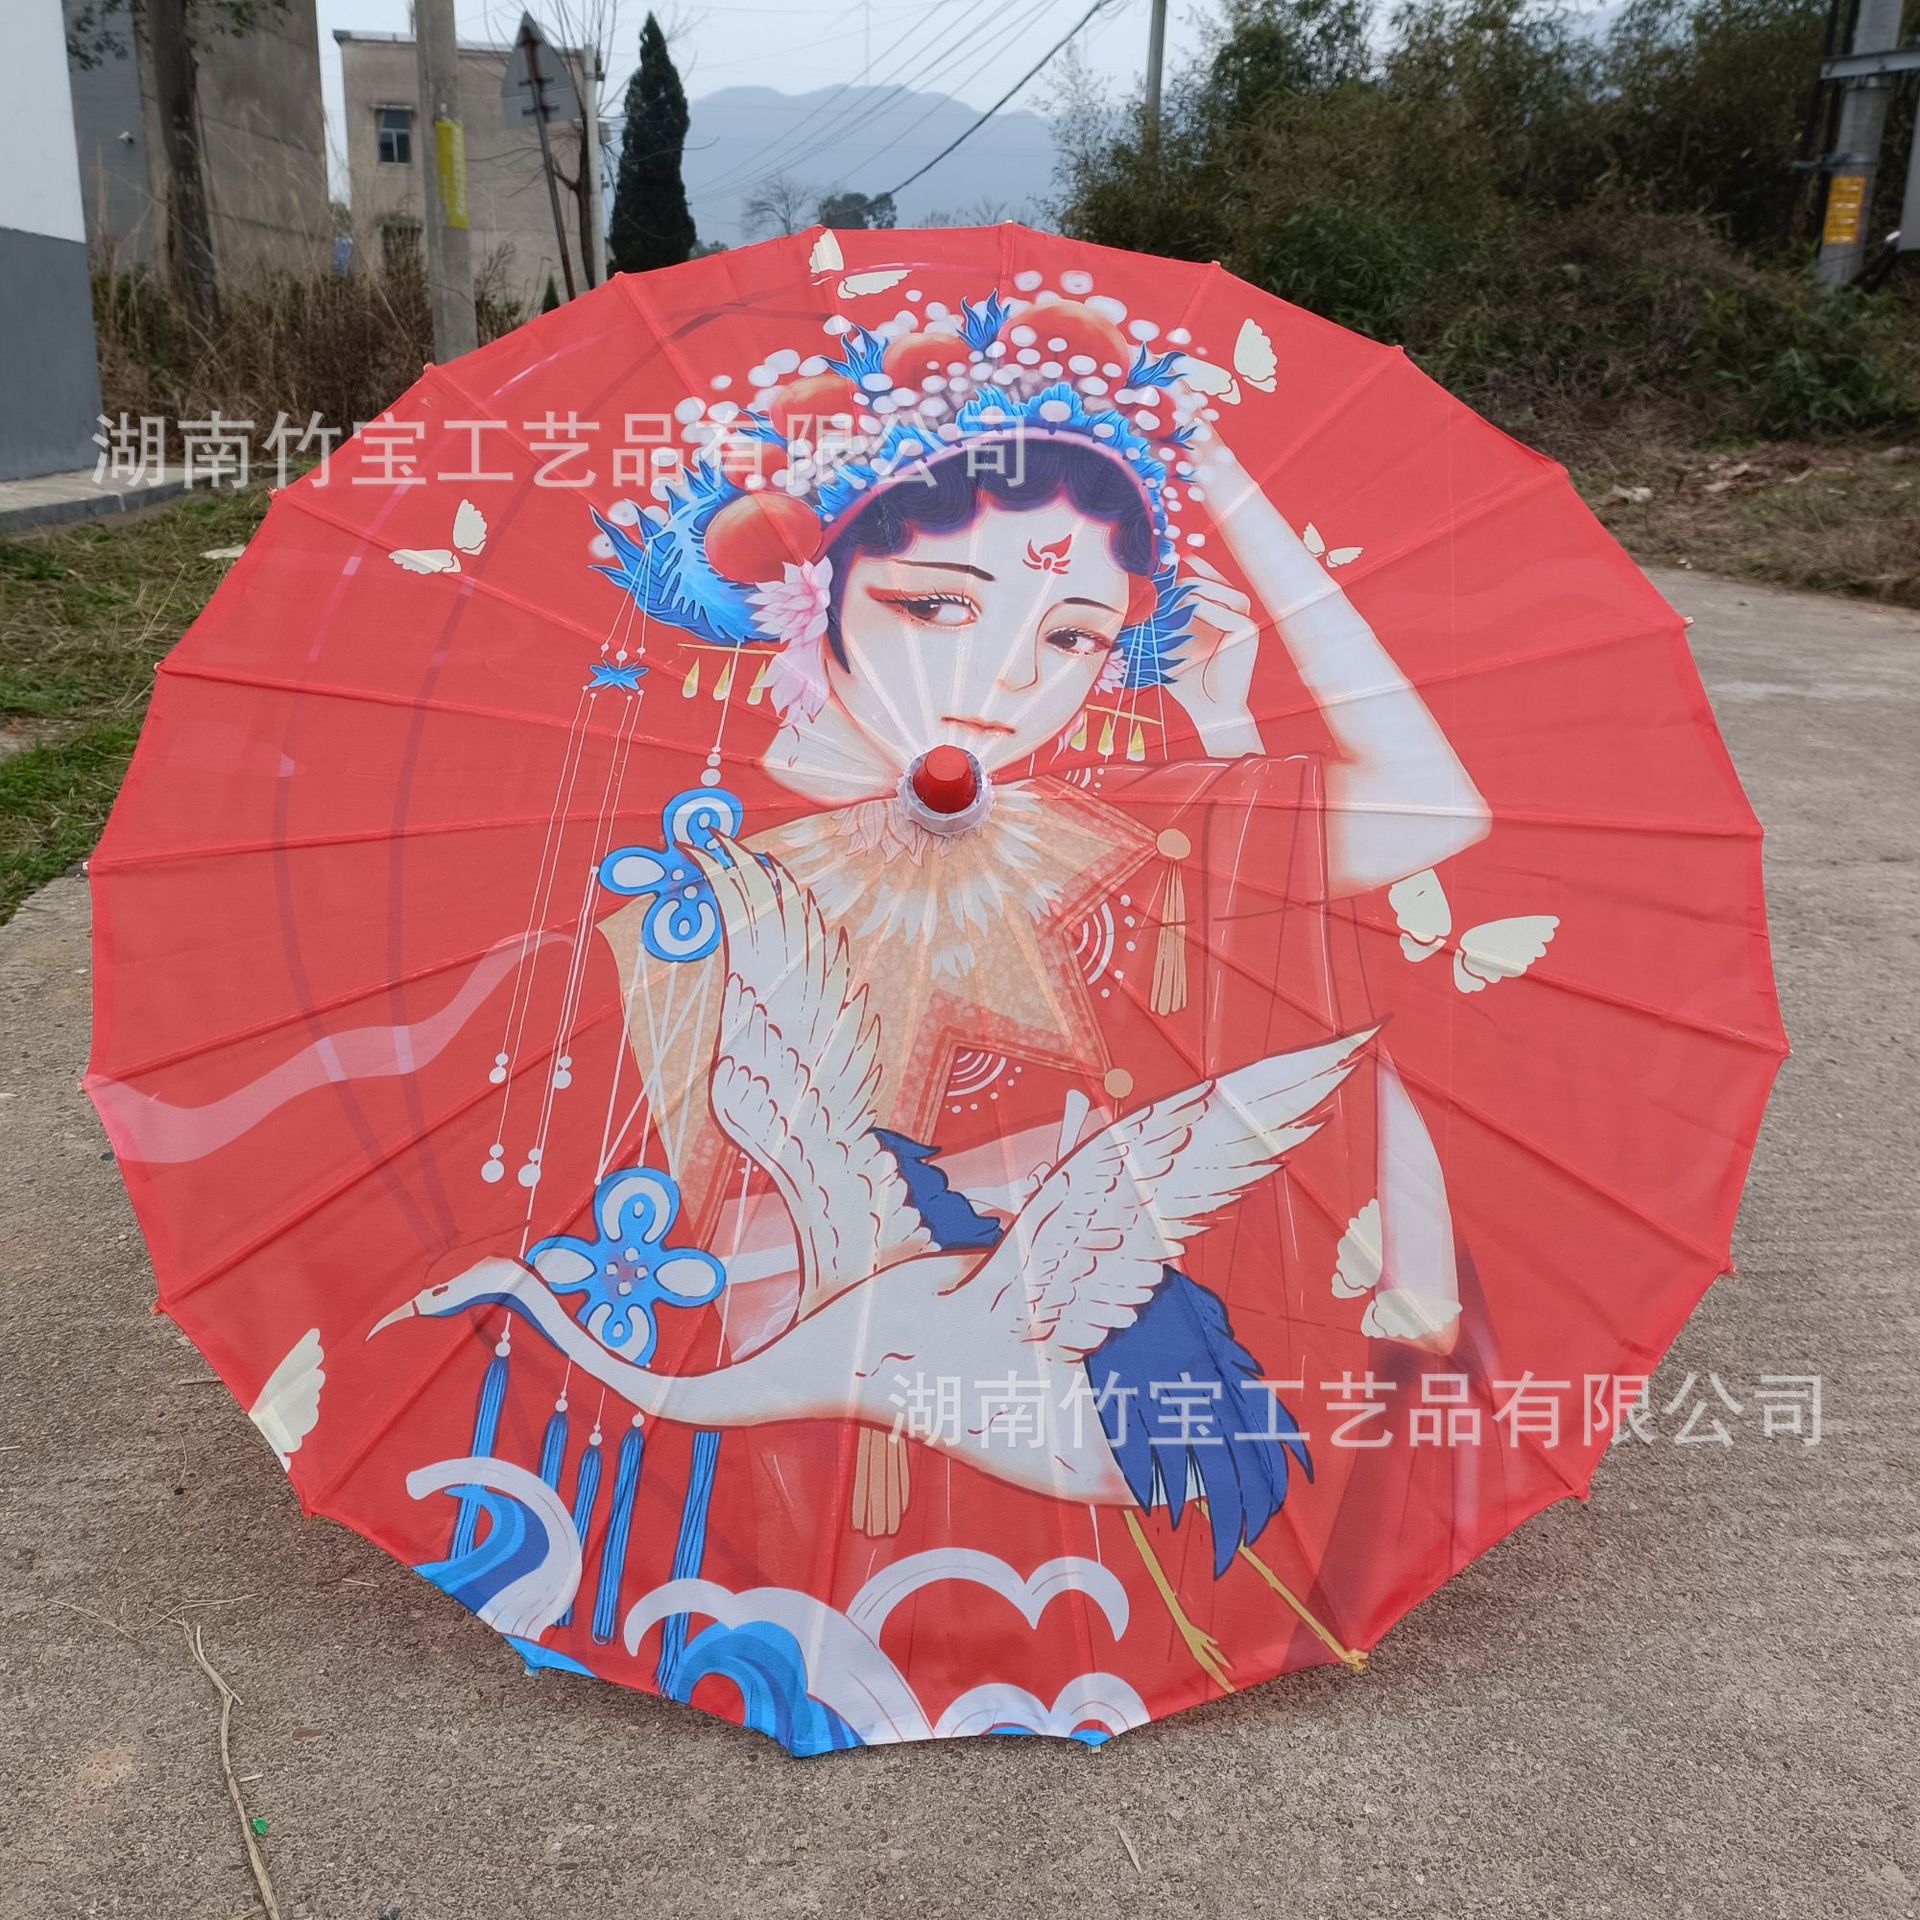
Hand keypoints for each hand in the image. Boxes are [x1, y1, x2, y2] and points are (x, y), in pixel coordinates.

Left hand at [1170, 551, 1262, 756]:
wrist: (1209, 712)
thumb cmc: (1185, 682)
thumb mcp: (1169, 645)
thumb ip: (1161, 620)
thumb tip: (1140, 593)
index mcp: (1221, 617)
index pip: (1211, 581)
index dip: (1195, 566)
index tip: (1173, 556)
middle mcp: (1237, 617)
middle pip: (1218, 584)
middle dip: (1189, 582)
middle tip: (1164, 585)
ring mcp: (1246, 624)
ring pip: (1228, 592)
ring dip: (1200, 592)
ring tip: (1176, 600)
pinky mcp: (1249, 634)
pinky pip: (1230, 612)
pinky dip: (1208, 611)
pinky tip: (1188, 614)